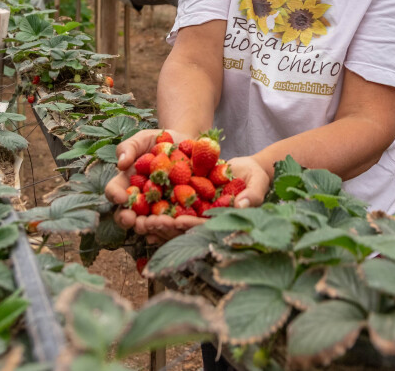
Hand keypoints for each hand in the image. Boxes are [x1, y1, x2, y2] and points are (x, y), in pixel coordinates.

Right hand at [105, 129, 194, 241]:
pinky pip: (172, 223)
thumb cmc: (158, 141)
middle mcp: (138, 199)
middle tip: (137, 222)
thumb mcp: (142, 139)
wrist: (185, 143)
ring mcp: (156, 207)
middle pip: (127, 215)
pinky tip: (177, 226)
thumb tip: (121, 163)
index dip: (115, 196)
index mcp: (126, 183)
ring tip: (161, 224)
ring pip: (149, 223)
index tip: (122, 198)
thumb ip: (128, 148)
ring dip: (153, 227)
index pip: (113, 191)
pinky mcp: (176, 210)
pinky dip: (173, 228)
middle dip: (130, 221)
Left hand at [132, 157, 269, 242]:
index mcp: (220, 222)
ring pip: (170, 219)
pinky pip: (166, 206)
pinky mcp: (184, 202)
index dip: (190, 225)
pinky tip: (138, 207)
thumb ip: (253, 193)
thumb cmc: (255, 176)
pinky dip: (153, 206)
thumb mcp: (257, 181)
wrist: (244, 167)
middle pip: (182, 227)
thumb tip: (243, 204)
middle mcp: (203, 221)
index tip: (176, 221)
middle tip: (147, 223)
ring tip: (137, 219)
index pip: (203, 226)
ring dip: (153, 221)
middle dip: (165, 226)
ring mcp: (192, 213)